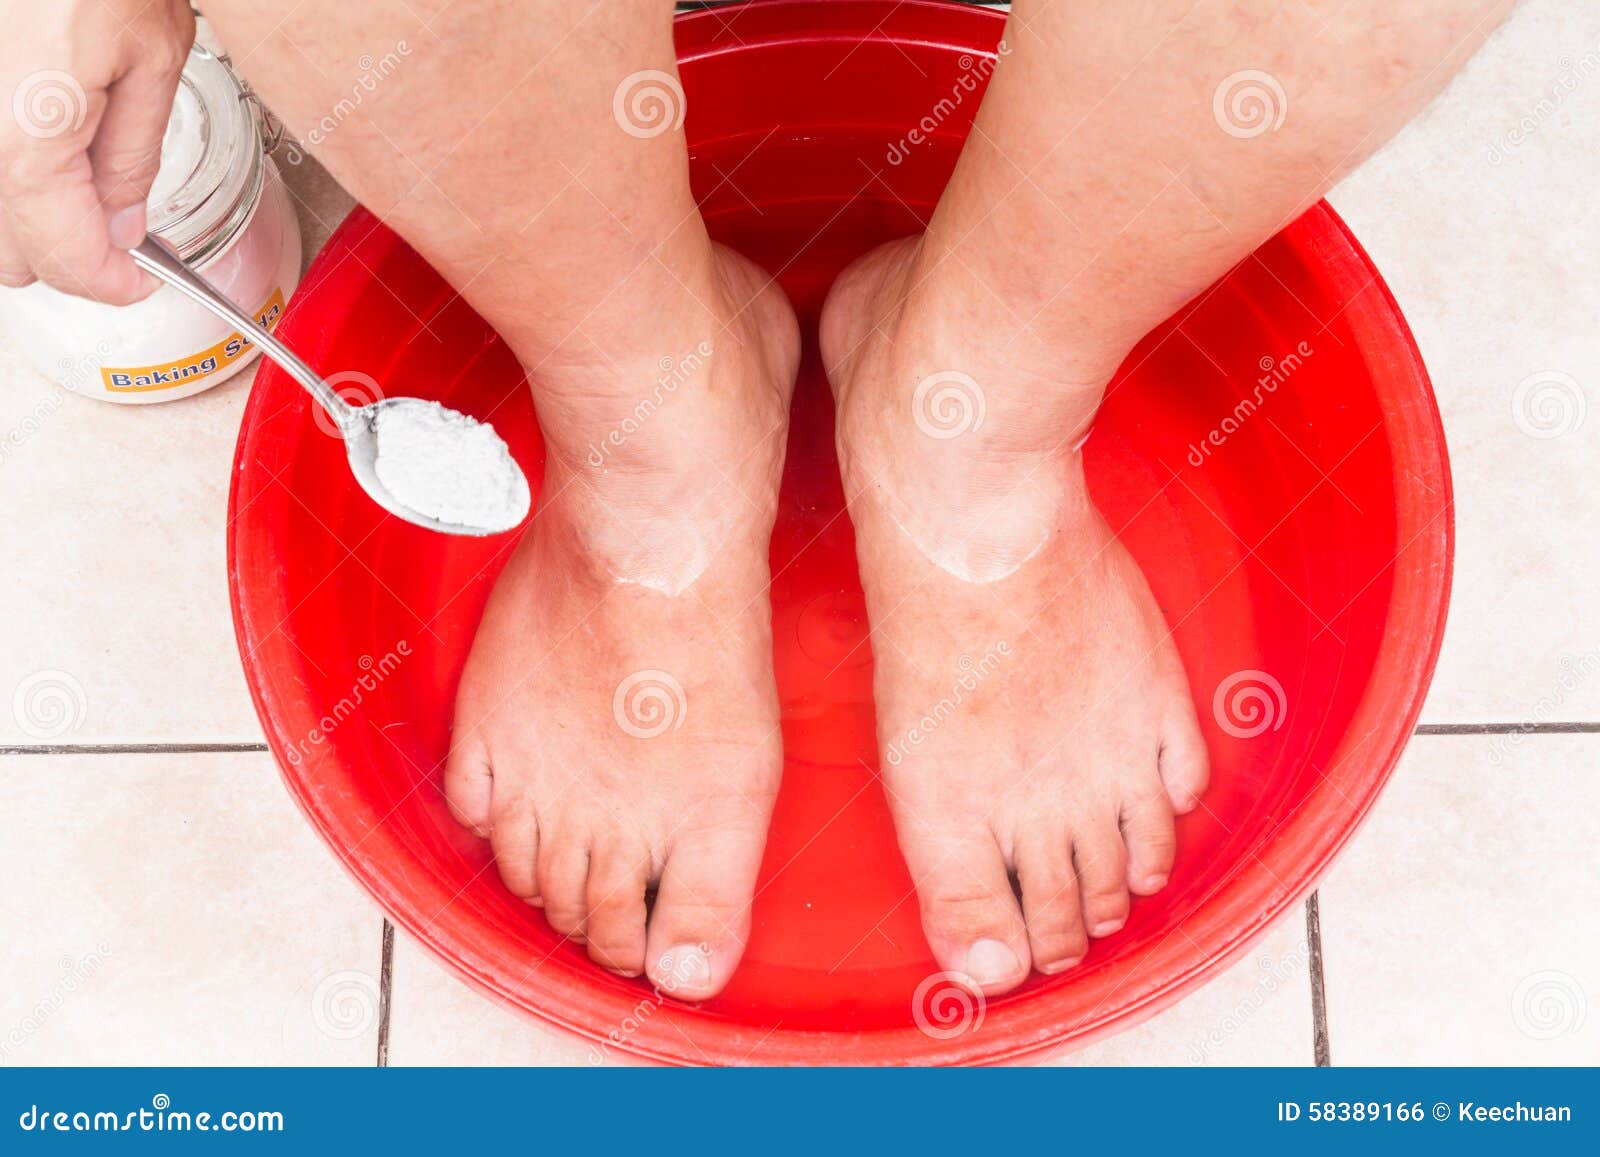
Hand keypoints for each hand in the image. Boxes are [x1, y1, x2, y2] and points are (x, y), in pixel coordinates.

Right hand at [0, 0, 194, 302]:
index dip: (117, 283)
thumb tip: (126, 230)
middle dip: (68, 254)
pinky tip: (43, 138)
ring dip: (30, 217)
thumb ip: (132, 160)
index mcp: (26, 144)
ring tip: (81, 178)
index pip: (68, 263)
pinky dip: (12, 172)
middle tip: (117, 224)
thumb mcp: (152, 62)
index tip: (144, 277)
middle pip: (8, 258)